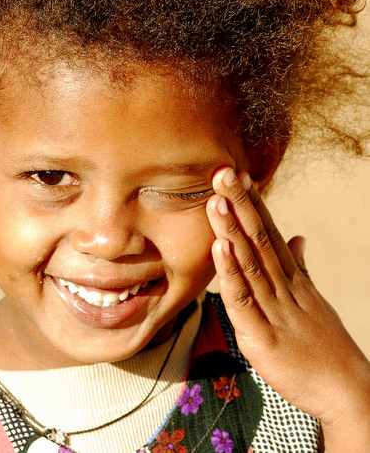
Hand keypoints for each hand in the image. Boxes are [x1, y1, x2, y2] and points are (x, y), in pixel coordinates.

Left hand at [207, 167, 369, 449]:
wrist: (348, 391)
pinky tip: (220, 250)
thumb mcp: (312, 299)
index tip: (238, 176)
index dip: (252, 204)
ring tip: (217, 200)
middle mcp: (284, 288)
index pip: (269, 233)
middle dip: (239, 205)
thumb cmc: (325, 345)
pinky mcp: (262, 337)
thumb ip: (300, 266)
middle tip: (222, 173)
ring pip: (250, 264)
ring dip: (232, 231)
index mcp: (293, 279)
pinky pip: (243, 302)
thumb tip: (297, 236)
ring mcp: (274, 311)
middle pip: (258, 239)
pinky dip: (231, 275)